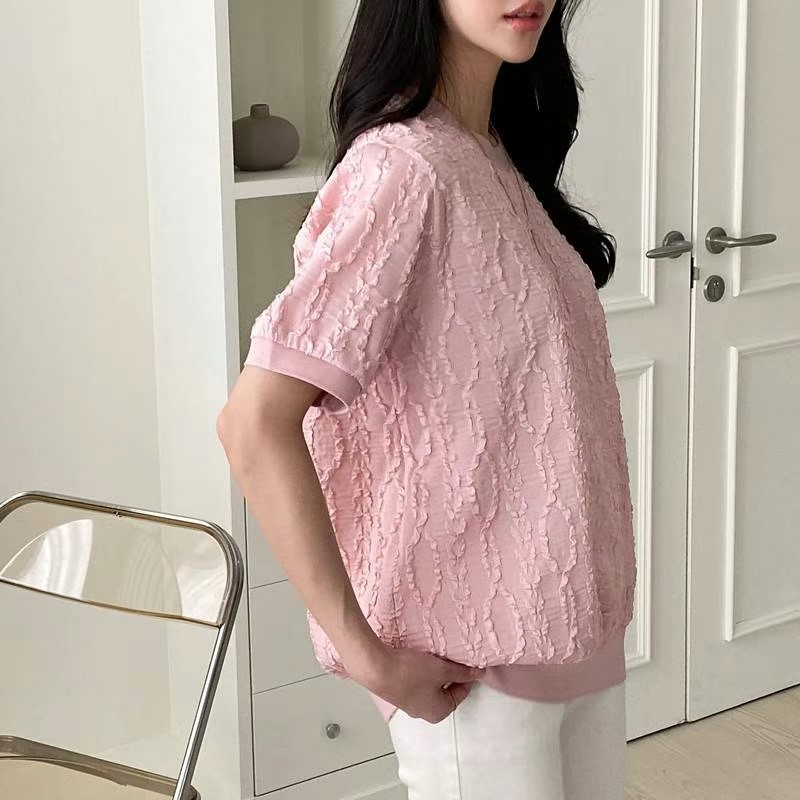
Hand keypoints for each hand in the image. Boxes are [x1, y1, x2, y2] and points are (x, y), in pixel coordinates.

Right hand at [346, 639, 485, 723]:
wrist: (376, 668)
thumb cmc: (411, 673)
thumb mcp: (442, 670)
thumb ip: (462, 673)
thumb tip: (479, 674)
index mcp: (439, 712)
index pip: (461, 693)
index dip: (467, 675)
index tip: (468, 661)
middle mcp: (425, 712)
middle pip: (446, 690)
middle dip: (450, 673)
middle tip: (451, 656)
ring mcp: (410, 703)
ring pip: (431, 685)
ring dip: (436, 671)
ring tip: (435, 655)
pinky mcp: (399, 692)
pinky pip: (418, 682)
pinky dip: (423, 671)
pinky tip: (420, 658)